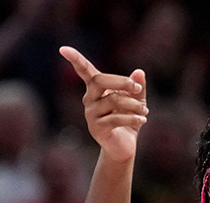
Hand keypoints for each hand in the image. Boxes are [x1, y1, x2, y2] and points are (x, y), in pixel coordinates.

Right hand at [59, 46, 147, 161]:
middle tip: (138, 89)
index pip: (84, 71)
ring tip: (145, 111)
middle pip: (100, 81)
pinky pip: (116, 119)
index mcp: (96, 89)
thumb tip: (139, 72)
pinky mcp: (96, 128)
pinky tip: (142, 120)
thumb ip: (137, 88)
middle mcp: (89, 99)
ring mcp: (91, 114)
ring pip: (113, 100)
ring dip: (134, 105)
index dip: (75, 60)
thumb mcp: (136, 102)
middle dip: (122, 82)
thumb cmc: (127, 121)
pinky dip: (133, 118)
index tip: (63, 49)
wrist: (123, 147)